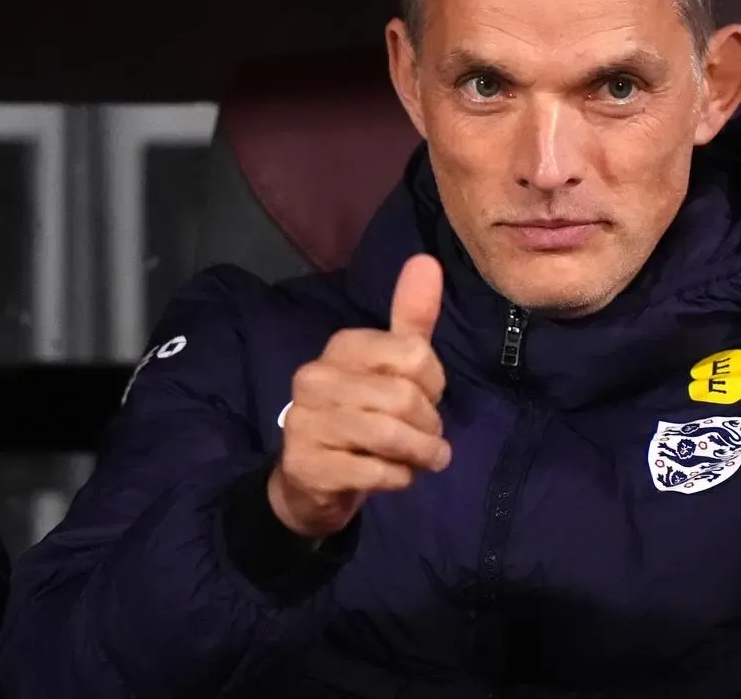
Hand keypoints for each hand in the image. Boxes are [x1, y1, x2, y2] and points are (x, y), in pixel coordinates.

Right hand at [268, 254, 449, 538]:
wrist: (314, 480)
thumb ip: (412, 317)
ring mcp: (306, 422)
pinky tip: (396, 476)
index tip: (428, 396)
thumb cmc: (363, 413)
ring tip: (425, 459)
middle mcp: (316, 377)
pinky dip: (399, 478)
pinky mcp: (307, 465)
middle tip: (430, 439)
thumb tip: (426, 260)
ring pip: (389, 435)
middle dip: (429, 425)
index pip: (414, 354)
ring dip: (420, 454)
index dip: (434, 382)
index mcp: (342, 346)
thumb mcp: (392, 365)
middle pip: (403, 398)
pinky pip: (374, 471)